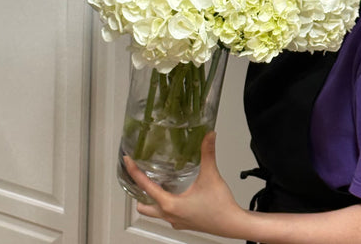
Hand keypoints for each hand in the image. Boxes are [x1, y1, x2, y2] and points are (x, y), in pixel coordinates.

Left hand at [123, 131, 247, 237]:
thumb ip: (207, 153)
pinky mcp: (185, 222)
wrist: (232, 224)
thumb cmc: (220, 207)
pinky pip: (168, 214)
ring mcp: (177, 221)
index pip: (145, 187)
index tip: (128, 161)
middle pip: (144, 206)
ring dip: (152, 198)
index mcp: (170, 204)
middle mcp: (170, 215)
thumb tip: (208, 136)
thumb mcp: (211, 175)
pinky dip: (165, 203)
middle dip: (138, 191)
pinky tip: (174, 192)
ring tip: (154, 182)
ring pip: (155, 211)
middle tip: (138, 175)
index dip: (134, 172)